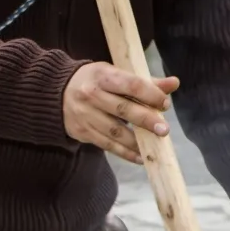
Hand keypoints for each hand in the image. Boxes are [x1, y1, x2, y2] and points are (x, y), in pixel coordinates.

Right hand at [62, 62, 177, 162]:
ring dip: (137, 141)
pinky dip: (125, 152)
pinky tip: (140, 156)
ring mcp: (85, 115)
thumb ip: (145, 81)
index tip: (165, 104)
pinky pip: (107, 145)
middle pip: (123, 109)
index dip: (150, 94)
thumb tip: (174, 83)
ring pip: (115, 131)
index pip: (131, 85)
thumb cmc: (96, 81)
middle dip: (146, 120)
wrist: (55, 93)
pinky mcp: (82, 132)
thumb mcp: (115, 74)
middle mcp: (91, 95)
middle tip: (164, 130)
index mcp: (103, 75)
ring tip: (155, 147)